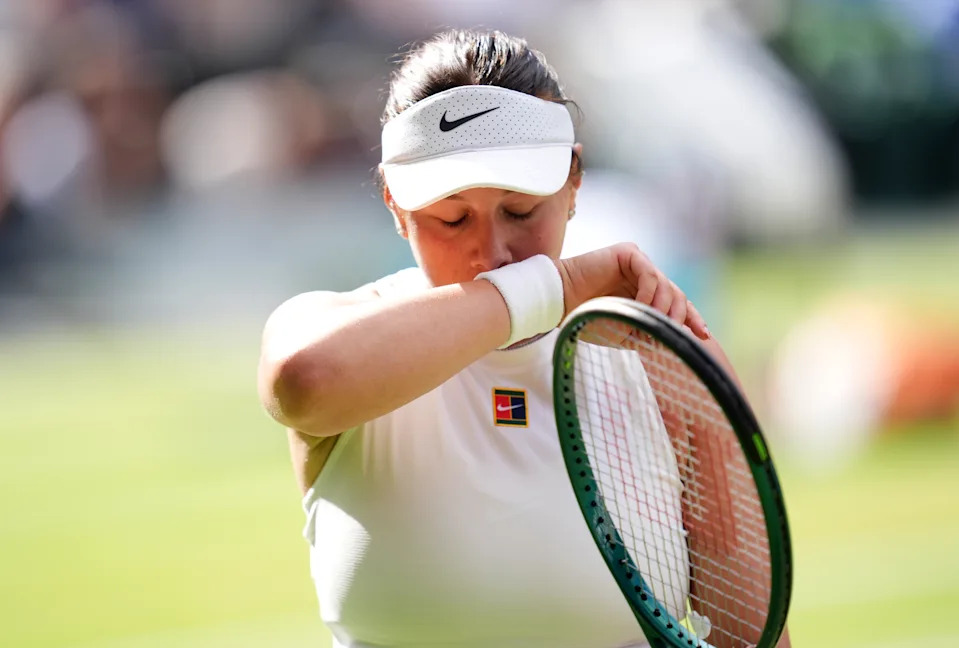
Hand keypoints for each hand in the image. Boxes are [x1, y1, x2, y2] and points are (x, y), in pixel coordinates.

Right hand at [556, 242, 709, 339]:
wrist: (559, 304)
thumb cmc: (588, 320)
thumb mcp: (626, 331)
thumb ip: (650, 332)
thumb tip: (679, 341)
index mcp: (645, 291)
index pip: (677, 302)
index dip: (692, 318)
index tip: (703, 335)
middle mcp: (645, 274)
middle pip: (678, 294)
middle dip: (679, 317)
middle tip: (674, 335)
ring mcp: (638, 262)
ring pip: (668, 286)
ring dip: (663, 310)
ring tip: (653, 326)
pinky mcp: (629, 253)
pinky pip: (651, 276)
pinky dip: (650, 296)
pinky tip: (641, 310)